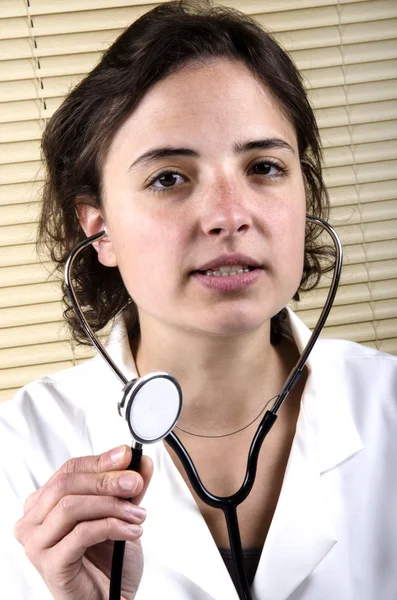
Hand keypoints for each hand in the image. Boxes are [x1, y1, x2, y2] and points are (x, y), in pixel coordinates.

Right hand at [14, 445, 152, 599]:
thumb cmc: (108, 561)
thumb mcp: (121, 514)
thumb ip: (128, 488)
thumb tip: (140, 461)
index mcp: (44, 503)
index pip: (70, 469)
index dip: (101, 461)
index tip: (127, 456)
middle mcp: (33, 521)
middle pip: (66, 485)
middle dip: (106, 480)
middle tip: (135, 483)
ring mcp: (37, 544)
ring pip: (71, 506)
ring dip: (111, 505)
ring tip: (138, 515)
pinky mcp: (49, 564)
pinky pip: (81, 533)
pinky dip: (112, 526)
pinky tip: (131, 531)